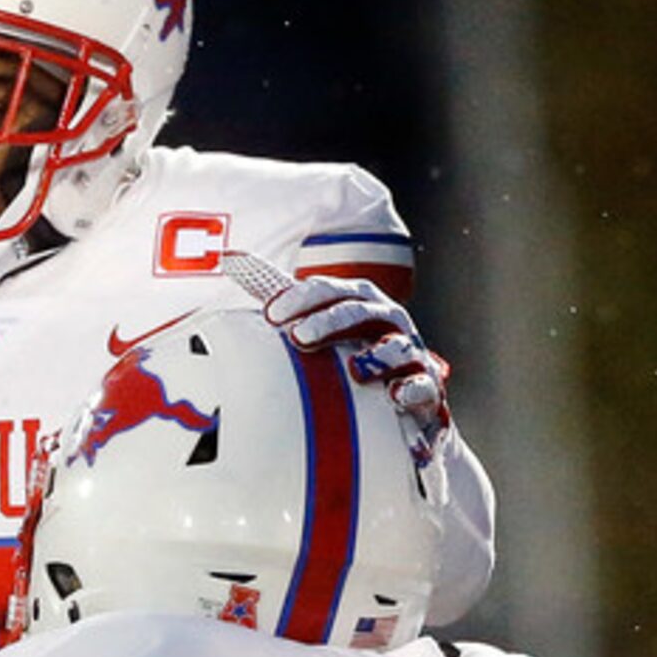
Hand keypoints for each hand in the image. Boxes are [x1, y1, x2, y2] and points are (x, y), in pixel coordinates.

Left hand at [227, 254, 451, 464]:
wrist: (400, 396)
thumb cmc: (351, 352)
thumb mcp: (317, 328)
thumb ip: (281, 303)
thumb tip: (230, 258)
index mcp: (357, 303)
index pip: (329, 292)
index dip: (302, 299)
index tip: (271, 315)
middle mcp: (387, 322)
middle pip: (361, 312)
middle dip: (332, 321)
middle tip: (300, 338)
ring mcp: (409, 354)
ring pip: (398, 348)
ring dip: (379, 356)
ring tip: (357, 370)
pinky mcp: (426, 388)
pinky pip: (425, 388)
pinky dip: (413, 391)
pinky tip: (396, 398)